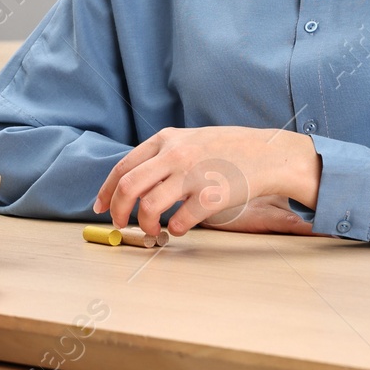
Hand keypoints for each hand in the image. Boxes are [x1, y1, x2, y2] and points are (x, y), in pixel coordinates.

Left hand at [93, 126, 324, 237]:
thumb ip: (162, 155)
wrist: (268, 154)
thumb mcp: (189, 139)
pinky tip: (179, 229)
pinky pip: (179, 222)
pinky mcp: (210, 197)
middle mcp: (174, 155)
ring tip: (151, 231)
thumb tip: (133, 183)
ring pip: (149, 207)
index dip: (107, 191)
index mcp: (165, 140)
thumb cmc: (227, 149)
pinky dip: (173, 230)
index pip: (123, 167)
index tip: (101, 207)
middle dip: (118, 211)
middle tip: (120, 225)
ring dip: (144, 225)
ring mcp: (192, 176)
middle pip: (128, 187)